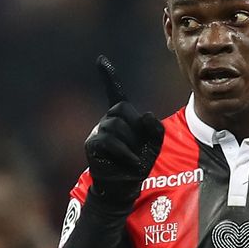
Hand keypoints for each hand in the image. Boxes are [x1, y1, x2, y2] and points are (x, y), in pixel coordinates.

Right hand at [85, 56, 163, 205]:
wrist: (125, 187)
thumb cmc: (138, 163)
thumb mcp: (154, 145)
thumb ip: (156, 128)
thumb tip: (145, 113)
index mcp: (122, 117)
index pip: (115, 93)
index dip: (108, 76)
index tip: (100, 59)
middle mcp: (107, 120)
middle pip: (124, 112)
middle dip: (136, 132)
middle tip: (137, 151)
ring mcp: (98, 131)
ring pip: (117, 127)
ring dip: (131, 146)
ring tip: (132, 160)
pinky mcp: (92, 144)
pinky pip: (111, 141)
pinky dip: (125, 154)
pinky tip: (130, 164)